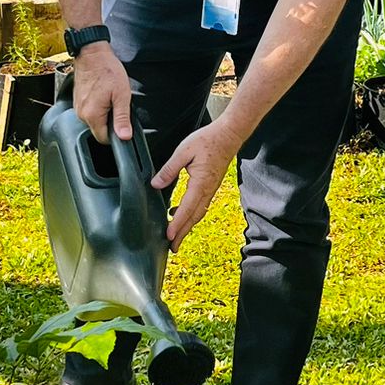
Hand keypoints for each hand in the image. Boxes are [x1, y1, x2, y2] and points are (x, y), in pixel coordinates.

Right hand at [72, 44, 131, 144]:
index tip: (121, 122)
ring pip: (94, 121)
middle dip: (110, 122)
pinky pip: (89, 111)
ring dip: (104, 114)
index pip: (104, 138)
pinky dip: (97, 107)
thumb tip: (124, 136)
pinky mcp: (78, 101)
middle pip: (98, 130)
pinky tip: (102, 94)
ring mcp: (78, 107)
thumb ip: (122, 118)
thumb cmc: (107, 70)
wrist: (92, 54)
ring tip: (109, 97)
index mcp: (92, 115)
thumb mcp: (122, 95)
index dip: (116, 133)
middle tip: (117, 104)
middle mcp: (82, 114)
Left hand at [152, 123, 237, 250]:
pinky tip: (181, 214)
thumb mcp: (183, 151)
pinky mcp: (211, 187)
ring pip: (198, 214)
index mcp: (200, 183)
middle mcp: (207, 190)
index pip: (187, 208)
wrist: (228, 136)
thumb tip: (156, 184)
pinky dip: (191, 215)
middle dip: (182, 234)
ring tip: (176, 237)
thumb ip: (169, 169)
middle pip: (193, 218)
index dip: (177, 224)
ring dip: (187, 226)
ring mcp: (211, 190)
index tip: (169, 236)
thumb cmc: (207, 141)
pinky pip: (200, 206)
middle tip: (172, 248)